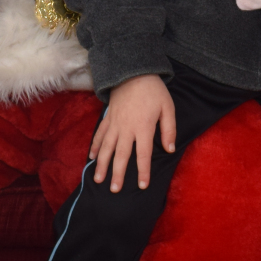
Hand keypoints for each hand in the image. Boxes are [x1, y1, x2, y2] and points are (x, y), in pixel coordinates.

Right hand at [90, 75, 174, 192]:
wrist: (133, 71)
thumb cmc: (154, 90)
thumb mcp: (168, 107)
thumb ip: (169, 130)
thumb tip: (169, 149)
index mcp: (143, 127)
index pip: (143, 154)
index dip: (143, 171)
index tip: (142, 186)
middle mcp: (126, 128)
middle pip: (121, 155)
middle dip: (118, 174)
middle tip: (115, 190)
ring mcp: (115, 123)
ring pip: (106, 147)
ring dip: (101, 164)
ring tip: (98, 179)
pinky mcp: (107, 117)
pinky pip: (99, 134)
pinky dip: (94, 146)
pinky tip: (91, 157)